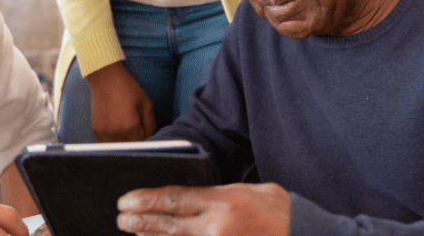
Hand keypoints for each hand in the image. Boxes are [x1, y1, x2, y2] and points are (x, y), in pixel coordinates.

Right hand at [86, 62, 156, 141]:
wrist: (105, 78)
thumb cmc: (128, 89)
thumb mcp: (146, 104)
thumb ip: (151, 124)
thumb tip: (152, 138)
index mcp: (130, 126)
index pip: (142, 145)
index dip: (148, 142)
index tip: (150, 136)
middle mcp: (116, 133)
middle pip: (131, 148)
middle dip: (137, 143)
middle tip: (140, 133)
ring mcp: (104, 134)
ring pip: (119, 148)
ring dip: (126, 144)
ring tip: (128, 132)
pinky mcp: (96, 131)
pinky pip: (108, 144)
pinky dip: (115, 141)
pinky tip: (118, 131)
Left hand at [116, 183, 290, 235]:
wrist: (303, 234)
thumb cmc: (279, 212)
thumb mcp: (249, 191)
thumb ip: (217, 194)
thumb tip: (188, 198)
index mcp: (223, 202)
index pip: (173, 199)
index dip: (146, 200)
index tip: (126, 200)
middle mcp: (216, 227)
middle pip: (166, 225)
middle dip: (140, 221)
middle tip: (120, 218)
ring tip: (132, 232)